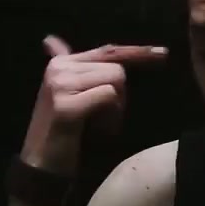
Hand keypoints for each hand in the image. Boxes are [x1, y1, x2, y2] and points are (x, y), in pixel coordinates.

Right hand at [20, 36, 167, 172]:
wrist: (41, 165)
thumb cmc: (63, 132)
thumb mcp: (68, 95)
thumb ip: (72, 69)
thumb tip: (50, 39)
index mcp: (60, 63)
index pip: (107, 51)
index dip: (137, 52)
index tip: (163, 54)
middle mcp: (59, 67)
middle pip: (117, 68)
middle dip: (120, 96)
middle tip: (102, 119)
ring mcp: (61, 84)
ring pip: (116, 80)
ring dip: (116, 108)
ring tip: (97, 125)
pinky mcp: (66, 105)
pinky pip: (109, 96)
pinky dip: (111, 118)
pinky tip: (97, 131)